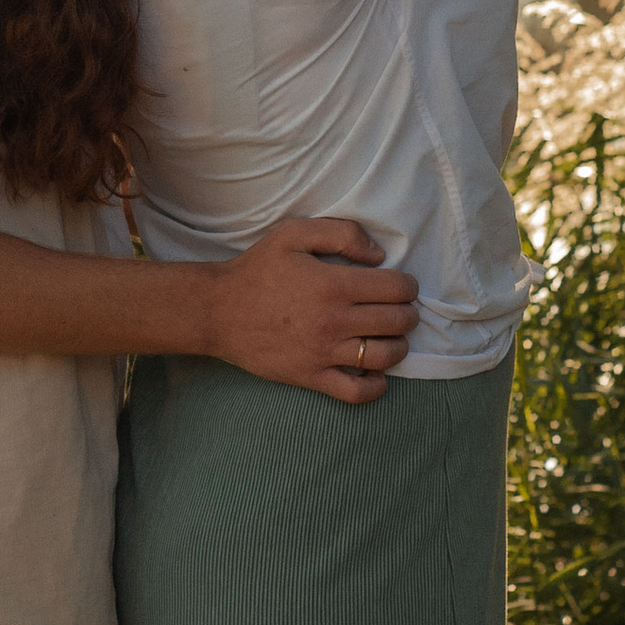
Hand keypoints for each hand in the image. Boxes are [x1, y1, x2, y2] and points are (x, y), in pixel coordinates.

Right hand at [203, 216, 416, 402]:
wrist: (217, 311)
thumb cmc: (257, 270)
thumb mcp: (293, 234)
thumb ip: (341, 233)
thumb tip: (379, 255)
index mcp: (332, 284)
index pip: (396, 289)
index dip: (407, 285)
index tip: (401, 285)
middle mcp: (333, 321)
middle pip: (397, 322)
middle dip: (407, 313)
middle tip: (398, 309)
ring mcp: (323, 353)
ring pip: (385, 356)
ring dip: (398, 346)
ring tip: (390, 337)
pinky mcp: (311, 377)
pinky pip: (357, 392)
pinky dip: (376, 385)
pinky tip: (375, 372)